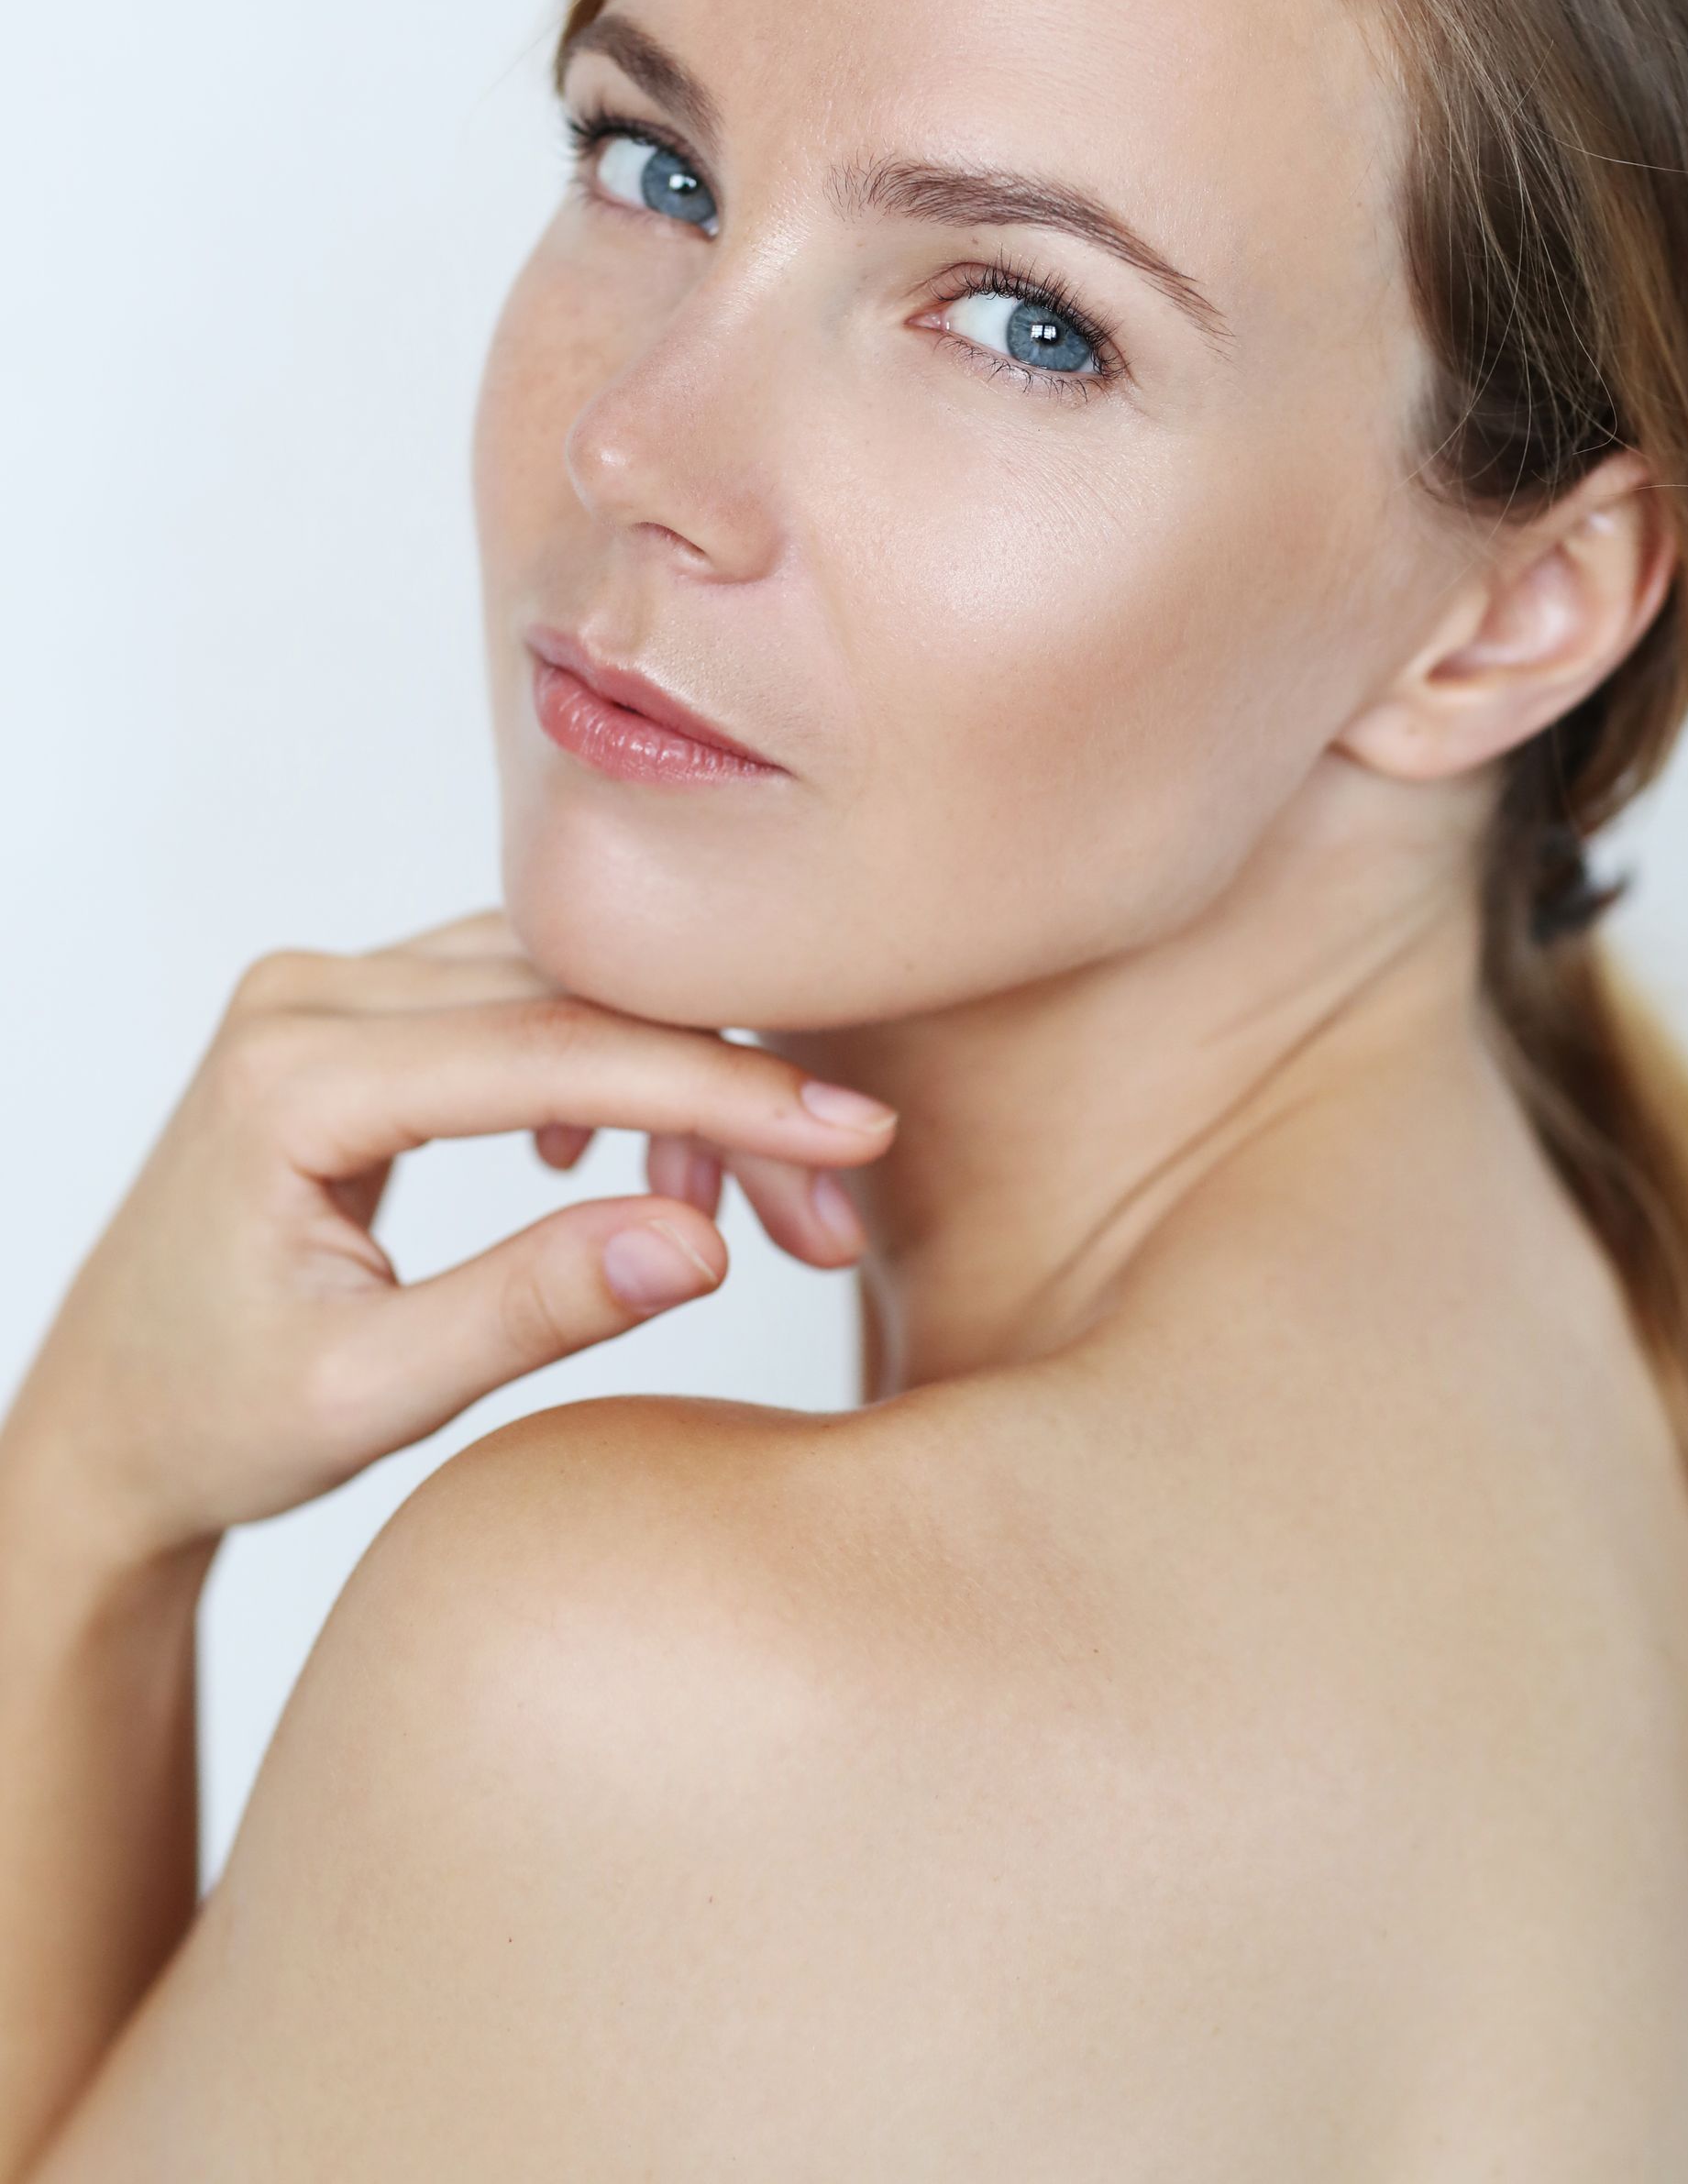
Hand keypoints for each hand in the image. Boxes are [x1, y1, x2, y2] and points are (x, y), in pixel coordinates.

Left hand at [2, 909, 898, 1569]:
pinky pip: (529, 1000)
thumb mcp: (372, 1397)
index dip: (723, 1092)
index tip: (856, 1135)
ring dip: (684, 1087)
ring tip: (759, 1216)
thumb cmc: (212, 1421)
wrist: (109, 1417)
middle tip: (828, 1221)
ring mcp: (332, 989)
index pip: (553, 1051)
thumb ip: (532, 1310)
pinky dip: (616, 1073)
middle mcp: (308, 996)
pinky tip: (637, 1170)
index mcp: (291, 1078)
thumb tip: (701, 1242)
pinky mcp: (363, 1009)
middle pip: (577, 1004)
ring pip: (569, 992)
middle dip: (725, 1102)